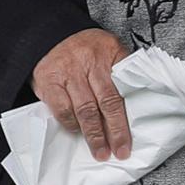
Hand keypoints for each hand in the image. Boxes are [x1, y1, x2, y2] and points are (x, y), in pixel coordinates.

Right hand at [32, 28, 132, 160]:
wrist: (48, 33)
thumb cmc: (81, 48)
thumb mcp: (106, 49)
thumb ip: (120, 71)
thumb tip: (135, 102)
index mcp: (110, 52)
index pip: (126, 87)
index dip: (131, 114)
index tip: (134, 135)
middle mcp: (90, 61)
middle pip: (108, 101)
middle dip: (115, 131)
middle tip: (120, 150)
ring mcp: (69, 72)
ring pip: (86, 109)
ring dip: (94, 134)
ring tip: (100, 151)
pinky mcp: (49, 81)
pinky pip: (63, 108)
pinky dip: (71, 124)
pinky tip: (76, 131)